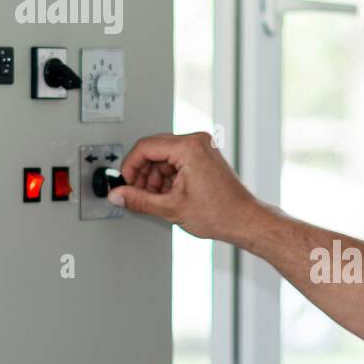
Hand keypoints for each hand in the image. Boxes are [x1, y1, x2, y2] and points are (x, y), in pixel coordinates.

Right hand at [108, 132, 271, 244]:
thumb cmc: (221, 213)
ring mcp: (202, 148)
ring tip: (153, 198)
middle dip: (142, 173)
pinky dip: (166, 177)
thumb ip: (139, 200)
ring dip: (154, 177)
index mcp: (189, 147)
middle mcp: (196, 142)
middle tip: (135, 192)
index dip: (129, 166)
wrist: (245, 221)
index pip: (145, 147)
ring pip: (163, 156)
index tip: (123, 182)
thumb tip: (118, 194)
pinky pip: (176, 160)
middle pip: (153, 150)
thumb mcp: (171, 208)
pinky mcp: (204, 156)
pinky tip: (165, 195)